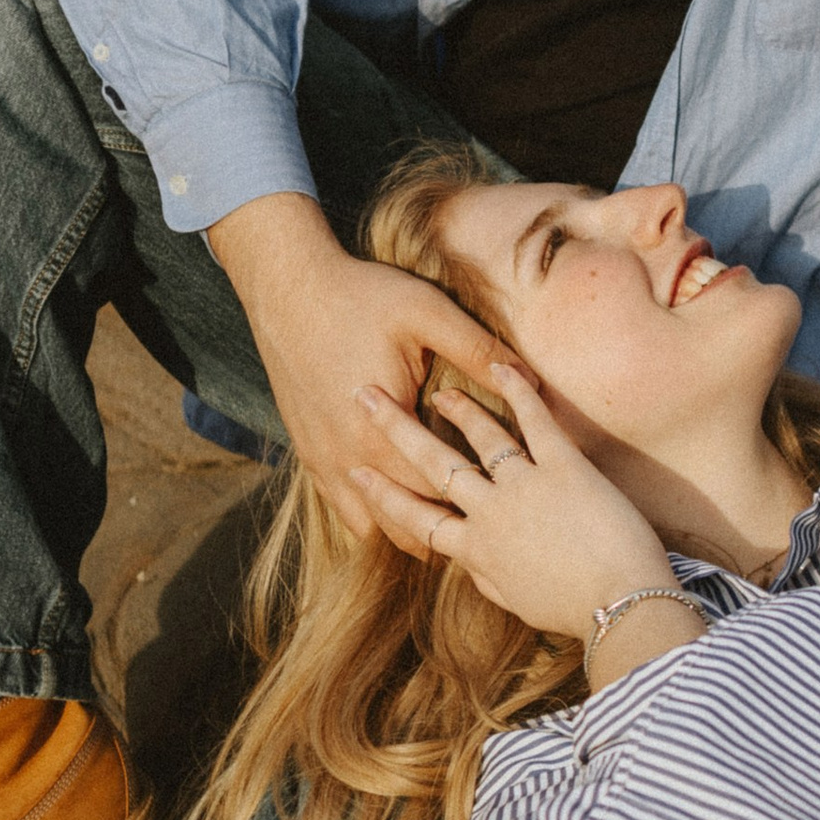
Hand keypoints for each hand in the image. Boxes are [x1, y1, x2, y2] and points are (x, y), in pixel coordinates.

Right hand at [206, 193, 504, 551]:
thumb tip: (532, 378)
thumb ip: (478, 350)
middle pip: (405, 522)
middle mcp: (349, 459)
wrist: (287, 287)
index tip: (509, 512)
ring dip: (405, 527)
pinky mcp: (308, 451)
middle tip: (490, 532)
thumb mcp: (427, 314)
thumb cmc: (360, 297)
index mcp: (383, 434)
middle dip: (447, 527)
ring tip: (447, 526)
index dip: (476, 505)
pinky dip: (371, 515)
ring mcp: (324, 459)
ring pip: (370, 525)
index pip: (438, 494)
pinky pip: (341, 507)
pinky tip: (397, 510)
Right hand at [350, 356, 674, 638]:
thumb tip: (468, 564)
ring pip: (479, 438)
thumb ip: (486, 576)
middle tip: (364, 400)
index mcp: (476, 549)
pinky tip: (502, 367)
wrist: (621, 607)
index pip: (416, 516)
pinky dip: (518, 392)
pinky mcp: (564, 468)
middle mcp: (490, 513)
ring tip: (438, 390)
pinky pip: (535, 422)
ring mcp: (524, 487)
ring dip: (457, 409)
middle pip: (433, 465)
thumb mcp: (515, 602)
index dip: (382, 492)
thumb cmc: (573, 611)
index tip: (355, 470)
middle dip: (395, 431)